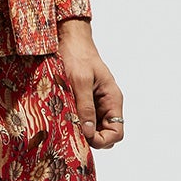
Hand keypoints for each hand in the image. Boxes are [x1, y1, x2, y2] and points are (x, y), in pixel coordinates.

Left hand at [56, 17, 123, 148]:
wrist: (68, 39)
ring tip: (66, 126)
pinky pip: (83, 119)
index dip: (102, 140)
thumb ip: (85, 107)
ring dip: (81, 131)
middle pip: (105, 134)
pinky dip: (75, 123)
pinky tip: (63, 119)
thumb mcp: (80, 81)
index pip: (117, 132)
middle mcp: (106, 104)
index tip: (84, 137)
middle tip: (72, 134)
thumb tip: (88, 132)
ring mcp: (95, 104)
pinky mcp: (83, 102)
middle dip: (91, 139)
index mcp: (112, 99)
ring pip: (93, 129)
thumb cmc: (77, 56)